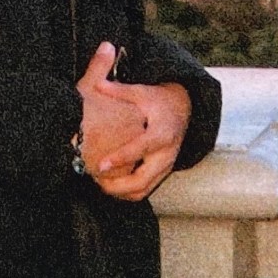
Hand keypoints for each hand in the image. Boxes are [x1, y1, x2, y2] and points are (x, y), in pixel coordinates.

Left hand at [75, 41, 190, 201]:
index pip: (141, 149)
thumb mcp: (141, 92)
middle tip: (95, 179)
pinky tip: (110, 186)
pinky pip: (145, 189)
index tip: (101, 164)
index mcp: (162, 133)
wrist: (182, 110)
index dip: (121, 158)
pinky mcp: (163, 173)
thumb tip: (98, 84)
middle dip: (118, 185)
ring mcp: (166, 166)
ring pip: (143, 189)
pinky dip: (127, 192)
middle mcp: (167, 153)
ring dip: (120, 192)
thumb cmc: (158, 100)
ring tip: (99, 184)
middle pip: (143, 179)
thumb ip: (119, 90)